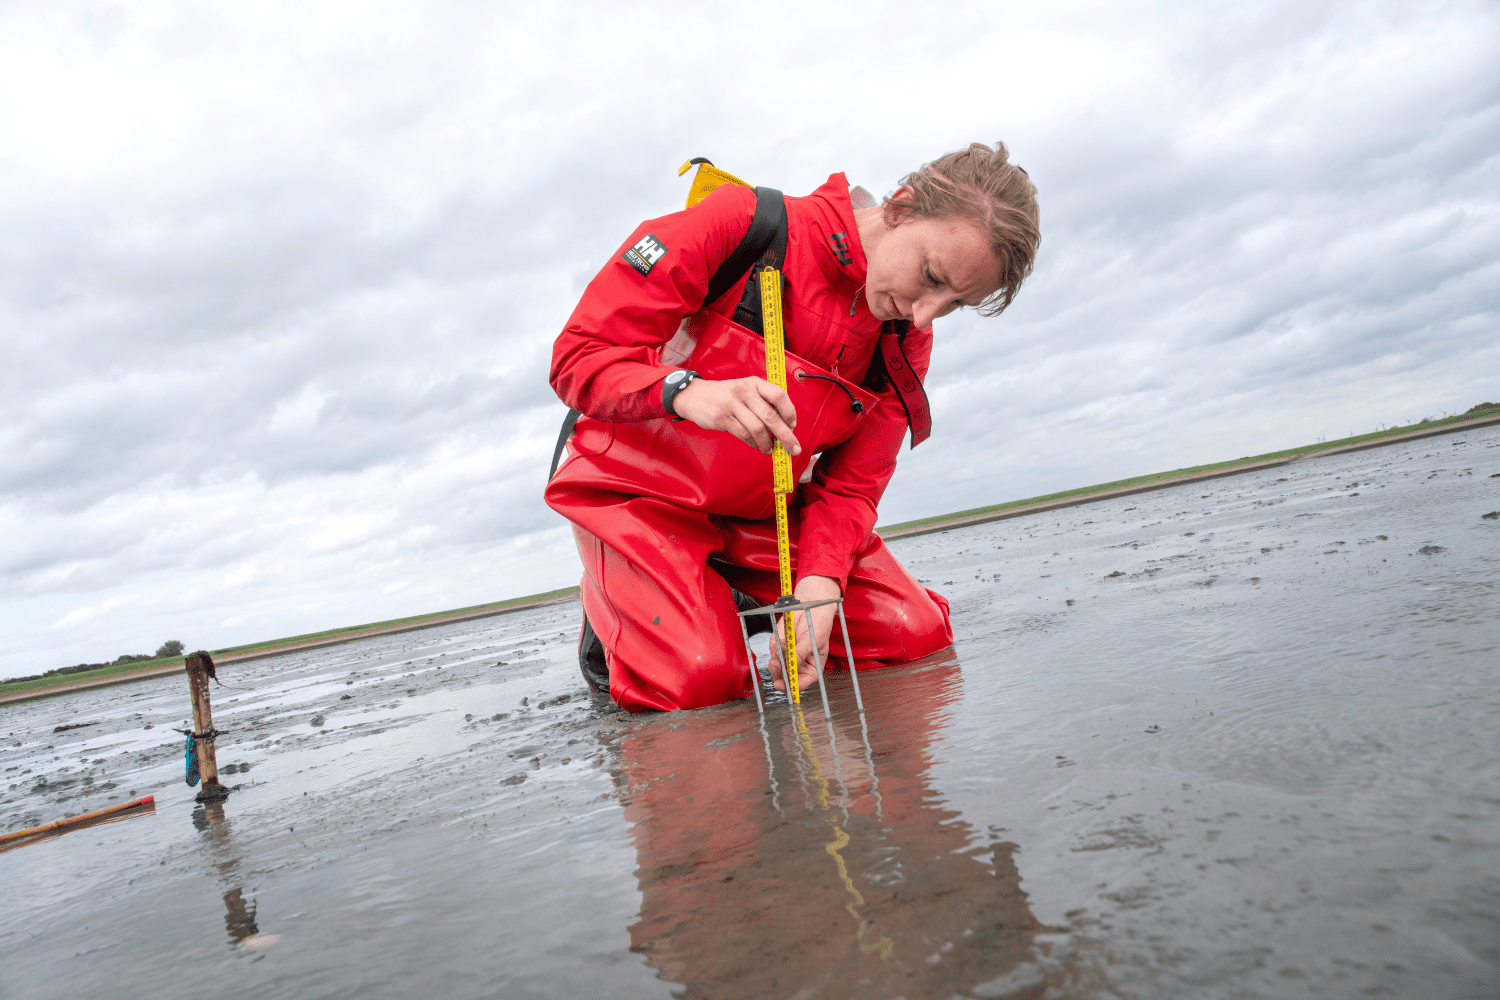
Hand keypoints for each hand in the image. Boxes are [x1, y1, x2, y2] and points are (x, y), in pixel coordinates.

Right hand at [670, 377, 800, 455]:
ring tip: (768, 449)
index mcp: (754, 383)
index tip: (792, 425)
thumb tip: (784, 425)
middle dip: (785, 436)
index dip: (789, 412)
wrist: (694, 395)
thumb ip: (763, 402)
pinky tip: (754, 444)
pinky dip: (752, 443)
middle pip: (771, 417)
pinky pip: (743, 435)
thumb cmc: (726, 395)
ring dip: (766, 443)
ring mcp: (732, 404)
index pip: (779, 395)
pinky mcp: (722, 418)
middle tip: (793, 448)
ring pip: (757, 429)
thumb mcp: (745, 390)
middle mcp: (744, 391)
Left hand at [768, 576, 840, 694]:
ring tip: (784, 645)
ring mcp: (787, 658)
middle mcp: (798, 666)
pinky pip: (772, 652)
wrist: (810, 609)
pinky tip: (783, 639)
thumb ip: (800, 654)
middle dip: (779, 670)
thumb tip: (791, 667)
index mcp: (811, 669)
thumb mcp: (812, 641)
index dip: (790, 687)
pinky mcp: (778, 648)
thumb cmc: (818, 626)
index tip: (781, 685)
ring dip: (776, 657)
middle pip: (784, 678)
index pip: (800, 685)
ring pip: (775, 666)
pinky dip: (775, 646)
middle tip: (779, 659)